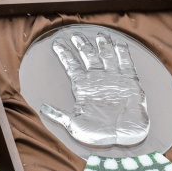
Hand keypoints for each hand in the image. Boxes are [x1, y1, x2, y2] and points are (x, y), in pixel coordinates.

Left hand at [41, 32, 149, 146]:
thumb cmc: (97, 133)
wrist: (121, 137)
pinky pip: (126, 63)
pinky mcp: (129, 82)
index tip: (56, 42)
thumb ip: (59, 115)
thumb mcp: (73, 125)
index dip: (64, 53)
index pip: (71, 65)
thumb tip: (42, 109)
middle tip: (75, 33)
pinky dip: (122, 52)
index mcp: (83, 87)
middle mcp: (97, 80)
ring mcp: (113, 79)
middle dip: (82, 45)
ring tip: (99, 33)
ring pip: (106, 56)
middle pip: (88, 57)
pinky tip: (119, 42)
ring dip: (102, 44)